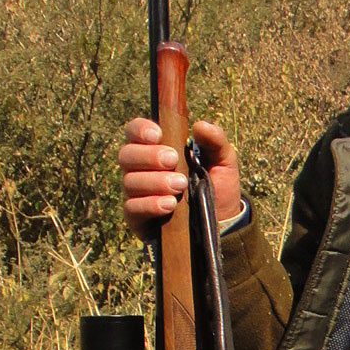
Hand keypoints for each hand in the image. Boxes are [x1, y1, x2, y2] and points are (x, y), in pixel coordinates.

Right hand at [118, 117, 242, 239]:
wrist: (221, 224)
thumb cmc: (216, 187)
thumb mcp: (224, 161)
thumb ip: (215, 141)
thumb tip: (200, 126)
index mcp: (155, 148)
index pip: (135, 132)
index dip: (140, 130)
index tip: (158, 135)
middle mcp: (141, 169)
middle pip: (126, 155)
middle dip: (149, 156)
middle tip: (173, 161)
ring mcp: (137, 194)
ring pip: (130, 181)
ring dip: (155, 181)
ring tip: (180, 185)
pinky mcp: (137, 218)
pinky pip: (132, 208)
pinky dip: (150, 204)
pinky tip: (169, 204)